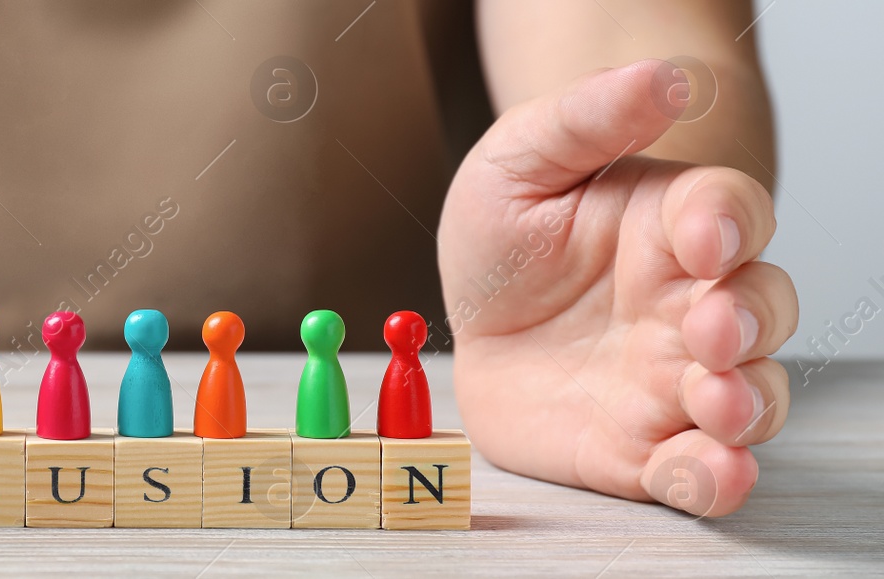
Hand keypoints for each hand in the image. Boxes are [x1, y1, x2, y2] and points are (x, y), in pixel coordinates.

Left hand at [439, 60, 796, 516]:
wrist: (478, 316)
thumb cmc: (510, 232)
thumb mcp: (520, 161)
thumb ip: (586, 119)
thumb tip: (664, 78)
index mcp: (674, 226)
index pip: (729, 213)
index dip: (727, 222)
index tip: (703, 235)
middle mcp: (693, 304)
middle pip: (761, 308)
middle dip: (748, 320)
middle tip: (711, 327)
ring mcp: (677, 379)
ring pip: (750, 395)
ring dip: (748, 404)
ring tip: (718, 403)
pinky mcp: (643, 446)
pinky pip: (696, 470)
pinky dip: (714, 478)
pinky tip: (707, 473)